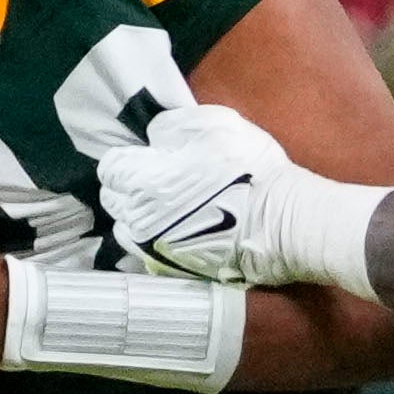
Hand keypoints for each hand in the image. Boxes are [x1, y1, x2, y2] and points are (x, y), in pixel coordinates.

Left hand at [100, 101, 312, 285]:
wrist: (283, 223)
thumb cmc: (248, 169)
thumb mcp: (211, 124)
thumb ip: (169, 127)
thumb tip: (152, 139)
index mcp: (142, 183)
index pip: (110, 168)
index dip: (129, 156)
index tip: (150, 154)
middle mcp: (139, 221)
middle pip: (114, 199)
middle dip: (129, 186)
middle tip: (159, 177)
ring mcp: (155, 249)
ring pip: (127, 228)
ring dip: (139, 215)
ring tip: (166, 206)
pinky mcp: (174, 269)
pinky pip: (147, 251)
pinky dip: (155, 238)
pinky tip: (177, 229)